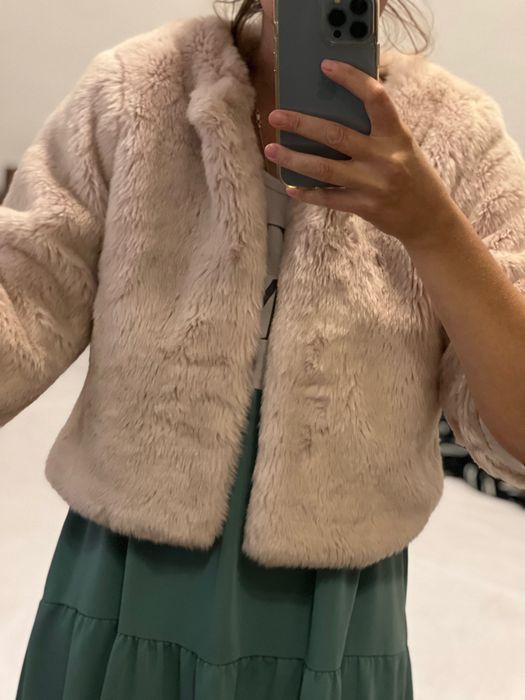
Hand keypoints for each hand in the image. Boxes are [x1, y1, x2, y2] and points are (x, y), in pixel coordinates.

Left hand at [265, 58, 462, 247]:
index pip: (375, 98)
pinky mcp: (363, 207)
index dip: (351, 79)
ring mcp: (372, 184)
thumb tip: (333, 113)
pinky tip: (291, 187)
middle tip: (276, 115)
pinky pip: (328, 199)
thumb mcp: (402, 146)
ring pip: (324, 169)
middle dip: (302, 124)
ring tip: (272, 150)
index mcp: (396, 135)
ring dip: (294, 158)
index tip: (325, 66)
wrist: (429, 218)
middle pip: (336, 135)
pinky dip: (308, 193)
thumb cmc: (413, 175)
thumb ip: (376, 131)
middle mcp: (384, 157)